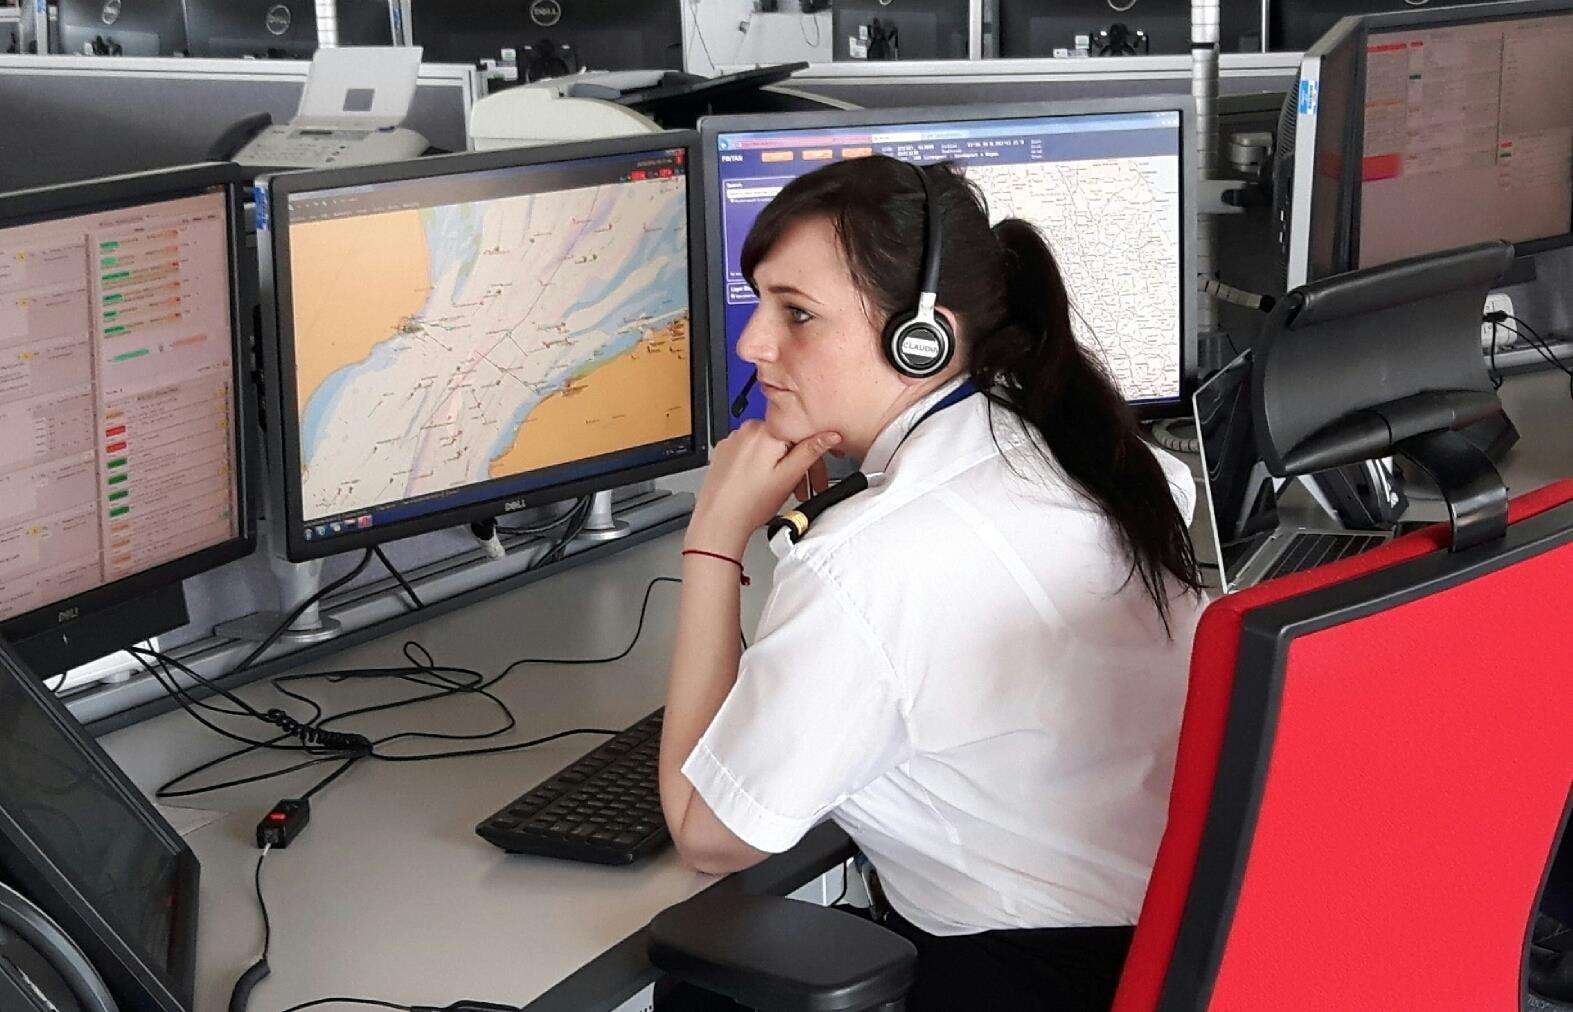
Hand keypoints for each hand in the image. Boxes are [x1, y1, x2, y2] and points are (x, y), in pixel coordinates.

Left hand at [688, 421, 840, 555]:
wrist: (718, 519)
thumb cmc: (749, 503)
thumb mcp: (788, 477)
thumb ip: (811, 452)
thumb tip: (829, 435)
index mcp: (765, 431)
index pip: (801, 434)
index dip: (814, 458)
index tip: (816, 475)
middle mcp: (747, 429)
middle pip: (785, 441)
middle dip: (797, 464)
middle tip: (802, 488)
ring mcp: (733, 439)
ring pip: (768, 447)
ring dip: (779, 465)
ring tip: (780, 489)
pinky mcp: (725, 450)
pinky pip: (751, 452)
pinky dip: (760, 465)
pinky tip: (761, 484)